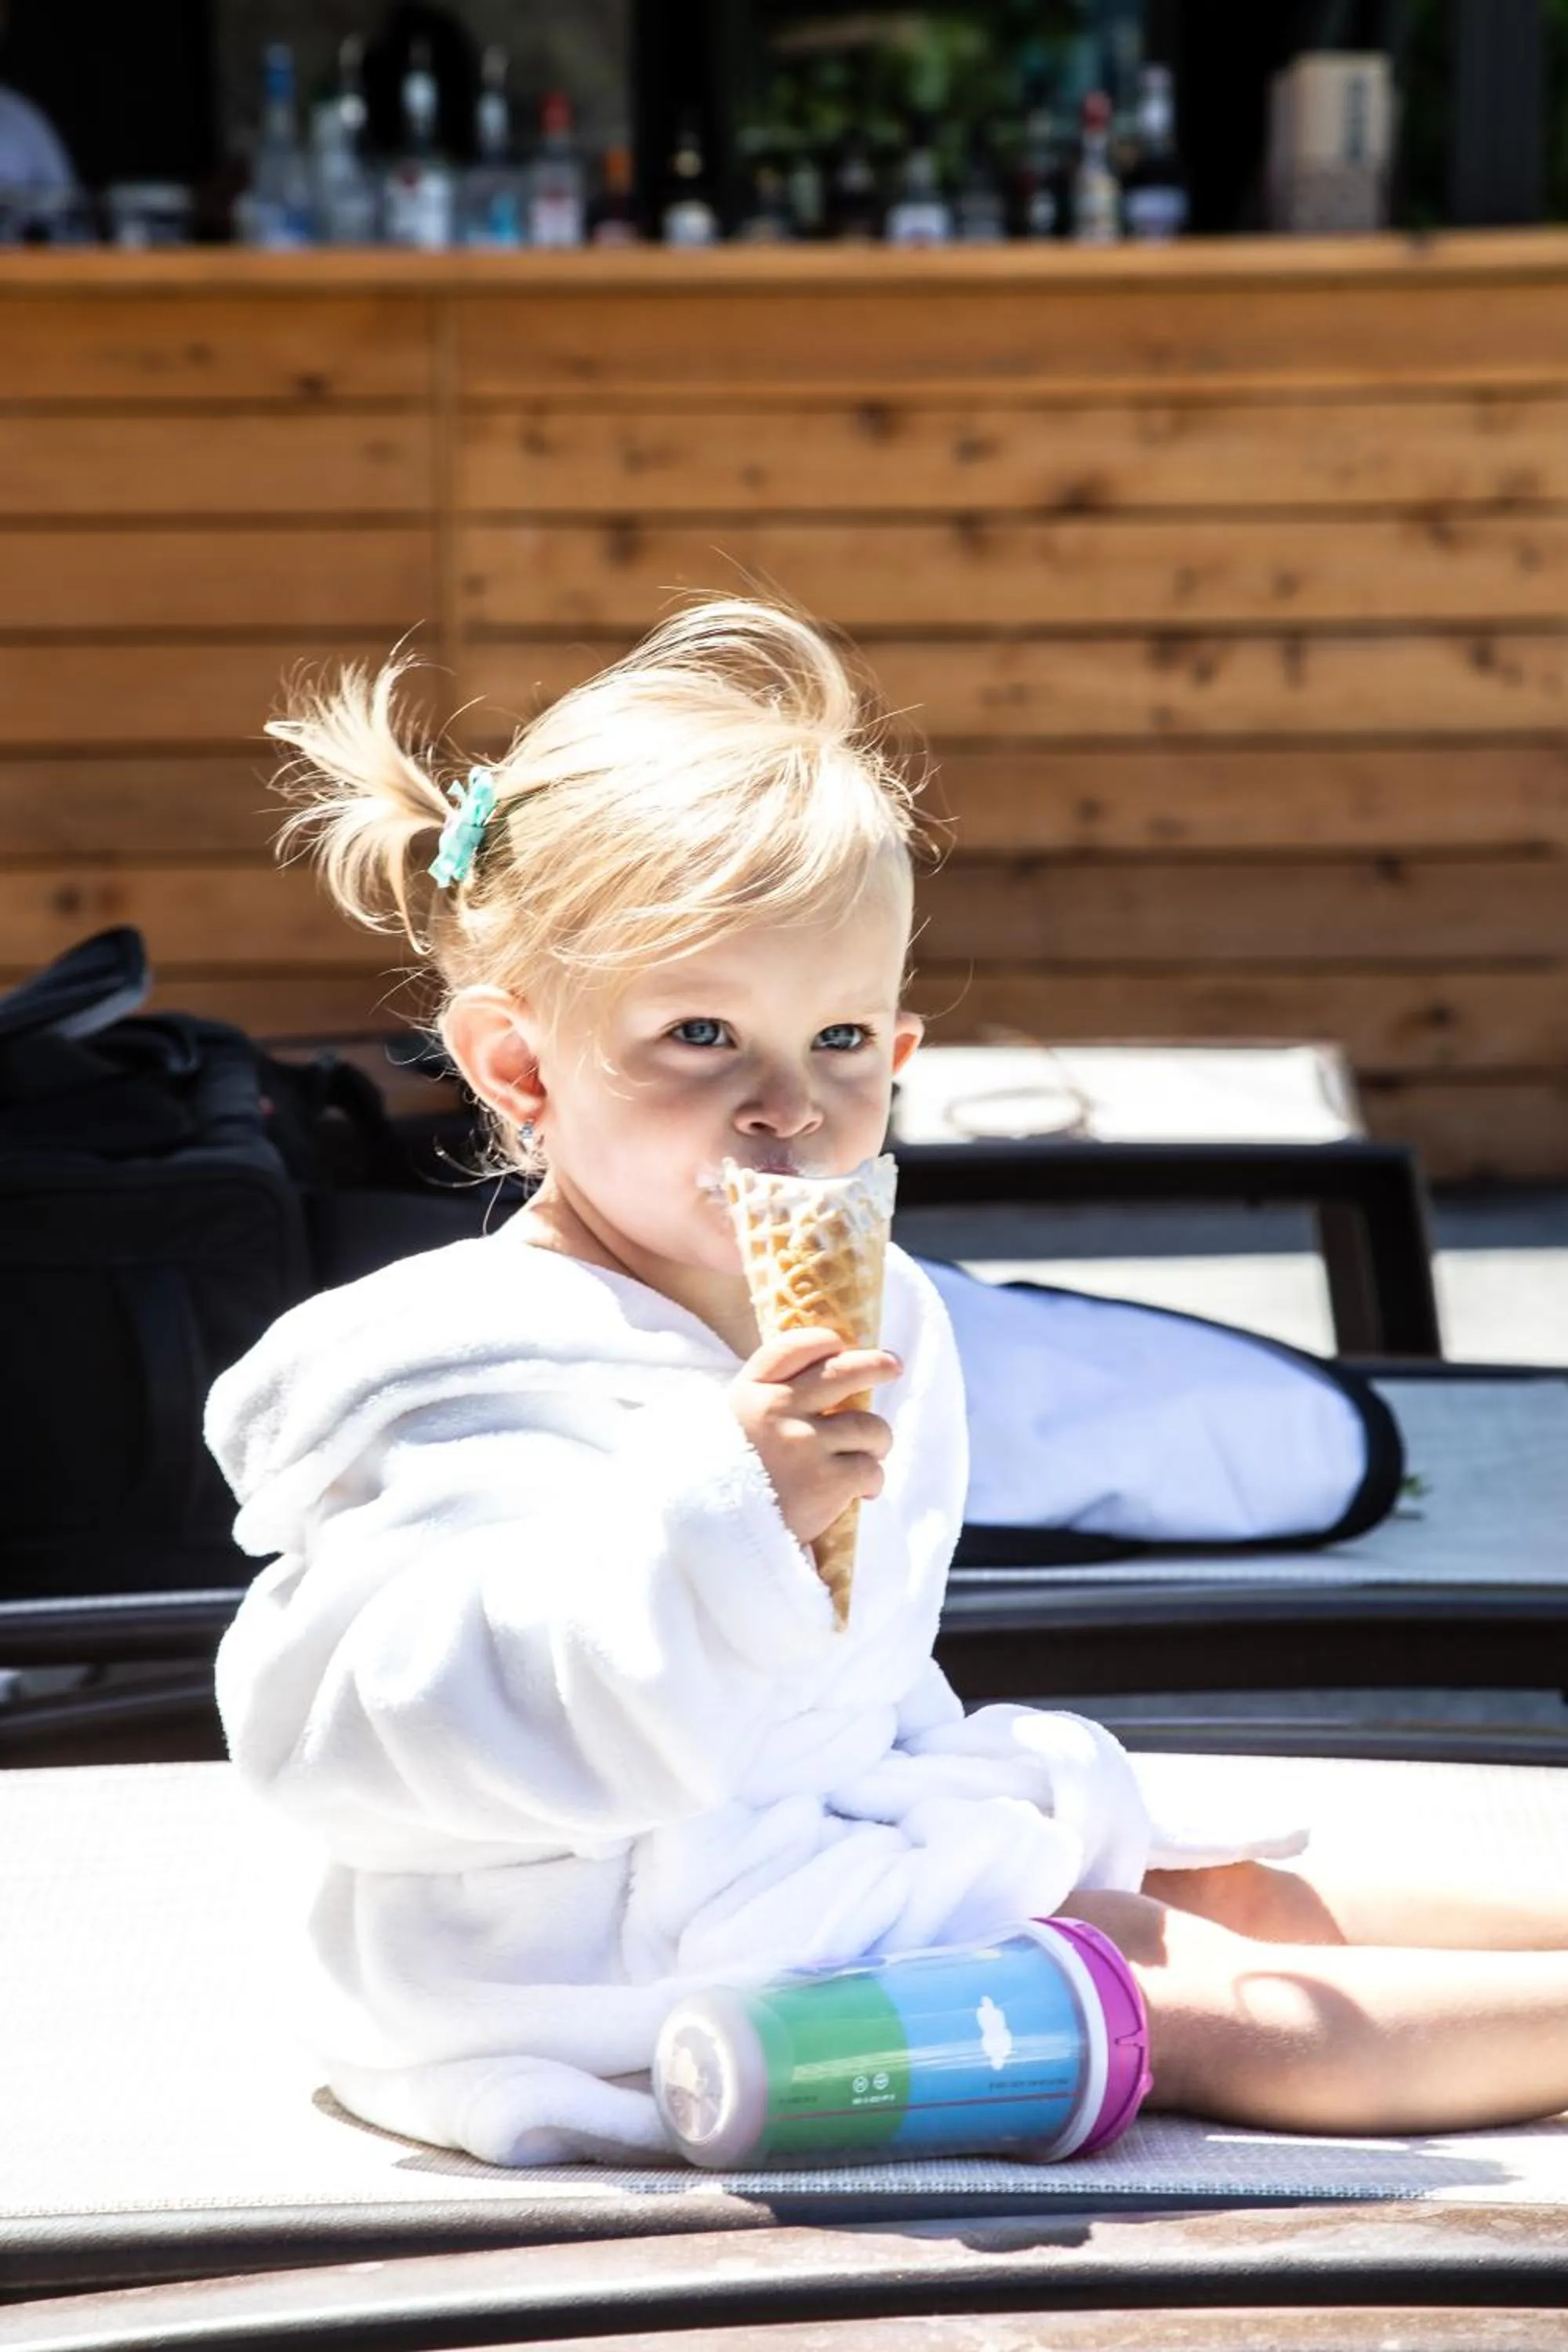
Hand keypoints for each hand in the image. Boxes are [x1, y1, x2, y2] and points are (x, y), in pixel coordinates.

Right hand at [730, 1329, 901, 1549]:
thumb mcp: (732, 1428)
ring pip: (870, 1426)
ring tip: (869, 1457)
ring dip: (877, 1443)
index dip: (823, 1343)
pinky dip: (873, 1482)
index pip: (793, 1348)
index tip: (840, 1345)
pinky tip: (862, 1492)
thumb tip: (823, 1374)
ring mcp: (803, 1444)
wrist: (716, 1539)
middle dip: (876, 1365)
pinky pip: (872, 1470)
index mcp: (750, 1393)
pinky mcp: (826, 1482)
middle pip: (843, 1372)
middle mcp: (777, 1410)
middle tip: (892, 1366)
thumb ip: (768, 1400)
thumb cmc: (727, 1483)